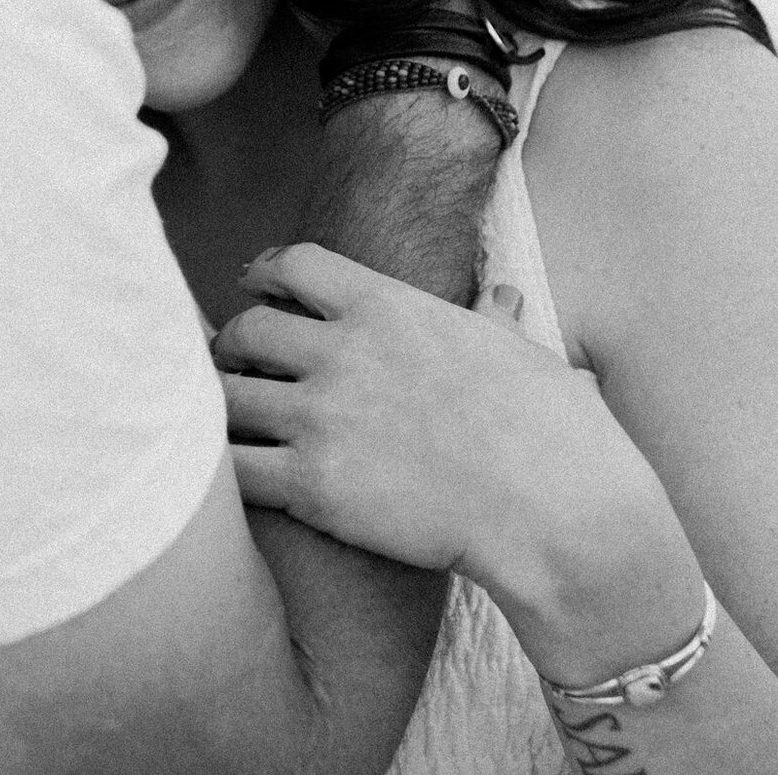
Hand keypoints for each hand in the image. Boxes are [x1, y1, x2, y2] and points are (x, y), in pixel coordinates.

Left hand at [214, 244, 689, 637]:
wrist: (555, 511)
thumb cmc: (553, 432)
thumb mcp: (520, 352)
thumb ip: (491, 319)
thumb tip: (498, 296)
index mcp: (387, 307)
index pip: (295, 265)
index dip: (265, 274)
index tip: (253, 288)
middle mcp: (342, 351)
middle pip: (246, 330)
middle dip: (233, 347)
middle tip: (234, 368)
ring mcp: (321, 416)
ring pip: (226, 397)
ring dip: (221, 409)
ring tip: (227, 425)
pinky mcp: (312, 484)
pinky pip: (233, 469)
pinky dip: (222, 473)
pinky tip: (231, 482)